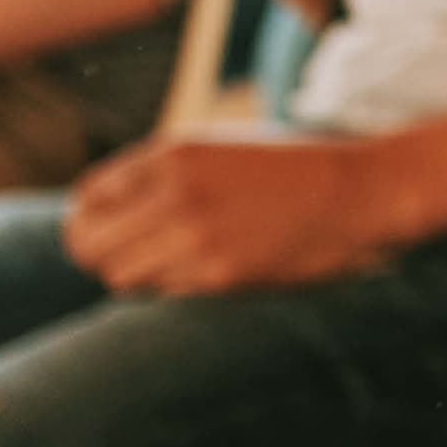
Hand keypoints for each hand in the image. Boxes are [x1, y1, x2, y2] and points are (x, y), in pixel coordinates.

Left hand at [64, 130, 411, 294]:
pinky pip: (165, 293)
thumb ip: (161, 176)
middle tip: (135, 260)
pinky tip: (213, 271)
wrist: (360, 191)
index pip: (86, 200)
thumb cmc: (292, 171)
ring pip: (119, 276)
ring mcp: (195, 235)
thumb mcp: (218, 152)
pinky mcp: (219, 274)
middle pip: (89, 243)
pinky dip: (178, 289)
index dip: (92, 222)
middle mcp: (173, 192)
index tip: (115, 233)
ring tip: (178, 266)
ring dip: (141, 277)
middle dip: (104, 255)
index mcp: (171, 154)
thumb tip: (102, 216)